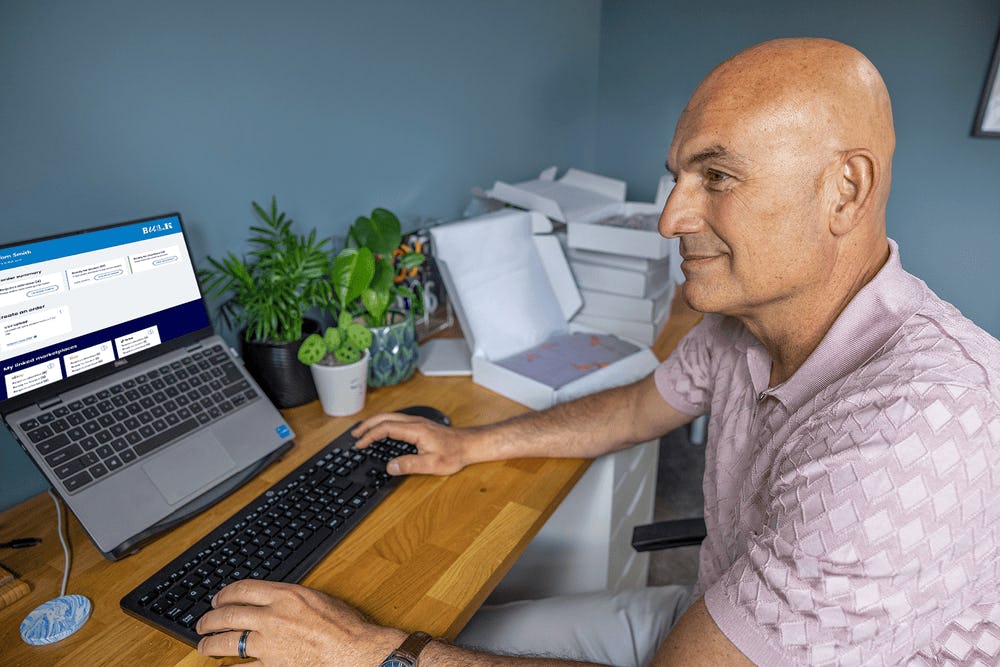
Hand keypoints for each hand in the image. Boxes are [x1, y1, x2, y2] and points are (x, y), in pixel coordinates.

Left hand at [196, 580, 403, 665]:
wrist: (355, 651)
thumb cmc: (344, 626)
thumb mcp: (316, 598)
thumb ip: (291, 598)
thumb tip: (273, 600)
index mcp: (285, 595)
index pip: (242, 589)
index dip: (224, 594)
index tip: (218, 599)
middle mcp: (272, 617)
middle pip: (228, 615)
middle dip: (210, 619)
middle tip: (203, 623)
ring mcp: (270, 644)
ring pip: (228, 642)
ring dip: (211, 644)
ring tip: (204, 645)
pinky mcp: (272, 666)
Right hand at [351, 411, 473, 475]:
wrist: (469, 445)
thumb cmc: (454, 454)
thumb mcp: (432, 464)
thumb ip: (409, 465)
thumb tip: (390, 467)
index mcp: (415, 430)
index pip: (386, 428)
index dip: (370, 435)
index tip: (360, 444)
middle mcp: (415, 422)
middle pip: (384, 417)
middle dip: (367, 425)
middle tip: (354, 435)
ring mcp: (417, 422)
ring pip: (390, 417)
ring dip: (374, 423)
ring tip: (363, 432)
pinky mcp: (419, 425)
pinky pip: (396, 420)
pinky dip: (384, 424)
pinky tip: (382, 432)